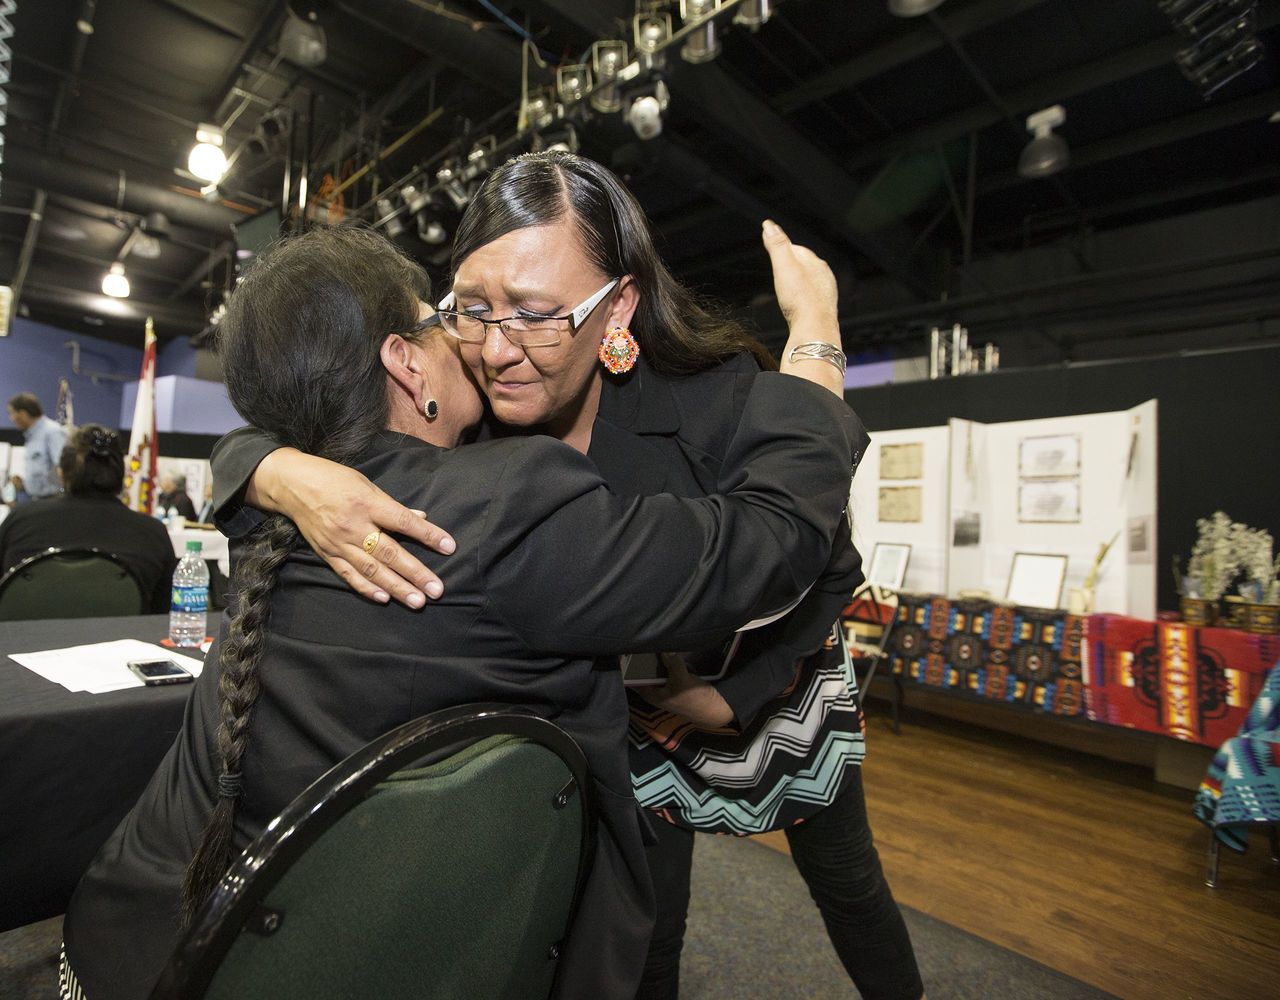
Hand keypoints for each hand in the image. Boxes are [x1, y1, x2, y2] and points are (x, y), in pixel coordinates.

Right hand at [248, 448, 455, 607]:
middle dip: (416, 573)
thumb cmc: (333, 479)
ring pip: (372, 570)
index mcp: (367, 503)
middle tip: (437, 590)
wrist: (291, 485)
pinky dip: (367, 588)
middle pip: (390, 553)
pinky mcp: (327, 554)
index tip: (449, 547)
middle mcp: (354, 526)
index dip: (428, 535)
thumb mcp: (366, 484)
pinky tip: (384, 598)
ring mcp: (339, 543)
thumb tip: (422, 519)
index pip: (404, 522)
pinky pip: (349, 575)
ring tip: (417, 601)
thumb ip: (393, 506)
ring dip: (397, 587)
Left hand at [633, 653, 734, 729]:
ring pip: (661, 668)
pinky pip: (673, 668)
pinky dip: (676, 664)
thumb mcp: (681, 680)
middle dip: (650, 658)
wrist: (716, 709)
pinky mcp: (679, 682)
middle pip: (647, 670)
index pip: (633, 678)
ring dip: (665, 660)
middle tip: (651, 643)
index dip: (630, 665)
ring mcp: (668, 686)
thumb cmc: (694, 699)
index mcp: (651, 694)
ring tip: (665, 648)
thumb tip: (664, 649)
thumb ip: (672, 663)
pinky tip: (679, 658)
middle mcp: (656, 690)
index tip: (630, 650)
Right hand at [762, 219, 837, 330]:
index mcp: (815, 262)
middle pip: (804, 265)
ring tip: (786, 288)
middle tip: (777, 269)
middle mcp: (824, 276)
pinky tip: (797, 304)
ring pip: (809, 282)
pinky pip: (811, 298)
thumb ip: (777, 245)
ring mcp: (826, 292)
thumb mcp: (783, 266)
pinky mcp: (824, 309)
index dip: (782, 249)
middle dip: (791, 266)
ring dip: (798, 283)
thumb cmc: (800, 299)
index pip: (796, 248)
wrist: (814, 328)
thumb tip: (769, 225)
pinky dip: (803, 297)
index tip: (772, 249)